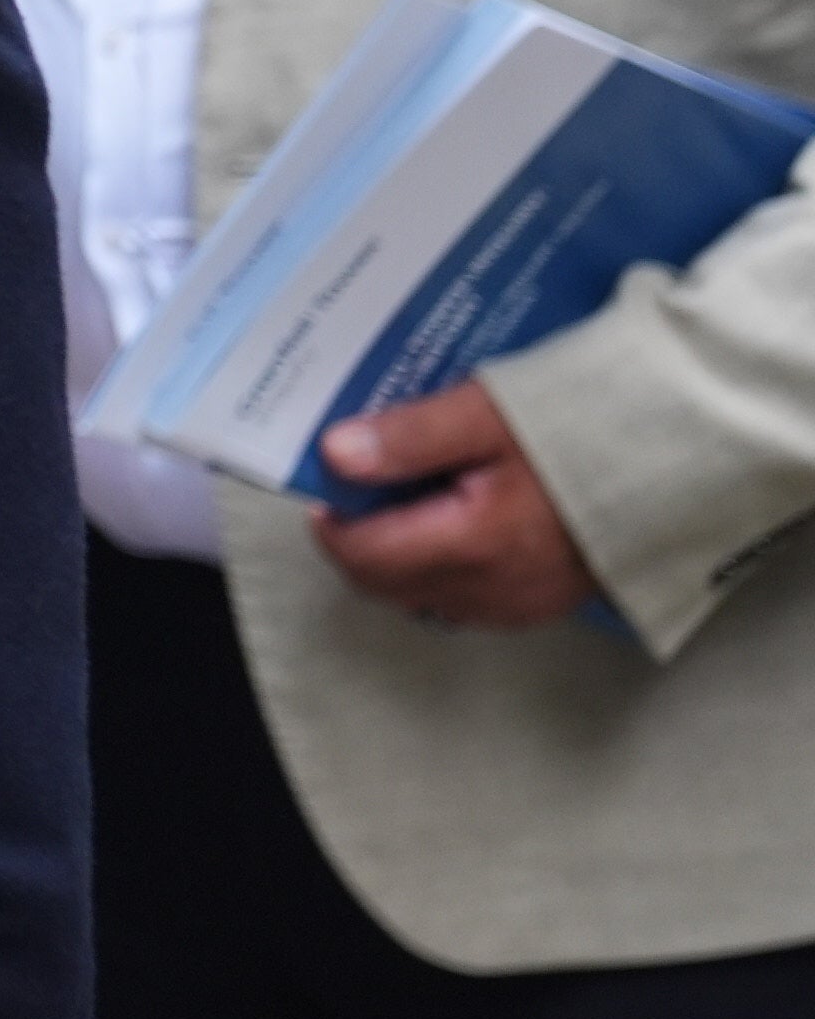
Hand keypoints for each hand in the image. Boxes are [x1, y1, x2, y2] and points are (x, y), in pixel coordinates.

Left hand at [311, 378, 605, 628]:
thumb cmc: (589, 426)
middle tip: (362, 486)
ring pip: (424, 595)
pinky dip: (442, 567)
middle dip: (361, 540)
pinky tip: (457, 521)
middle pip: (386, 584)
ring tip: (409, 497)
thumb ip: (410, 438)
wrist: (688, 454)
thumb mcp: (490, 414)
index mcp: (474, 546)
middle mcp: (494, 591)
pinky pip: (467, 598)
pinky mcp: (547, 602)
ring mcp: (523, 604)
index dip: (333, 521)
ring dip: (400, 556)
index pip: (364, 555)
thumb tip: (335, 455)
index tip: (329, 482)